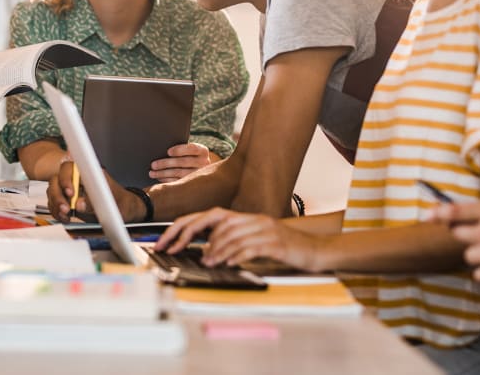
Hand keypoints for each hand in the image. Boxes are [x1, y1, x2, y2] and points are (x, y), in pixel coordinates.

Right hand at [46, 160, 143, 222]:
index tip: (71, 193)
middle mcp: (78, 178)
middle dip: (58, 195)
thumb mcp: (113, 205)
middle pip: (57, 179)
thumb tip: (79, 204)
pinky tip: (65, 218)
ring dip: (55, 204)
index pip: (70, 167)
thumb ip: (95, 204)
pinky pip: (54, 202)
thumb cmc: (120, 202)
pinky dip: (56, 211)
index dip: (66, 178)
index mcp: (90, 172)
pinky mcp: (68, 200)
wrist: (123, 209)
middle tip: (66, 209)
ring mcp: (71, 188)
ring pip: (53, 190)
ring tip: (65, 215)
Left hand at [150, 142, 214, 182]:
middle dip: (166, 163)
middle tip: (153, 165)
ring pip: (180, 173)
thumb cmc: (188, 155)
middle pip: (183, 162)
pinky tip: (159, 178)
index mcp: (203, 151)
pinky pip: (179, 182)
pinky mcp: (194, 184)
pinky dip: (167, 180)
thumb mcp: (188, 150)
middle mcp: (204, 163)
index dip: (180, 150)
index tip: (168, 152)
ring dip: (163, 173)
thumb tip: (161, 149)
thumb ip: (180, 149)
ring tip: (152, 173)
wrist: (198, 168)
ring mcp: (199, 174)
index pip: (192, 149)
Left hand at [156, 207, 317, 267]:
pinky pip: (251, 247)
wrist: (314, 249)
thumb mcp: (254, 242)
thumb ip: (232, 242)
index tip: (166, 240)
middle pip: (215, 222)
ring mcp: (265, 228)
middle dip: (190, 235)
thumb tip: (205, 251)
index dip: (184, 226)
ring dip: (214, 250)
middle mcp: (252, 219)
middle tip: (175, 250)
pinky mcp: (276, 242)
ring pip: (231, 235)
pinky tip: (228, 263)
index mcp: (244, 218)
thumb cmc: (282, 248)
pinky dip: (237, 255)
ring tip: (205, 262)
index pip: (207, 216)